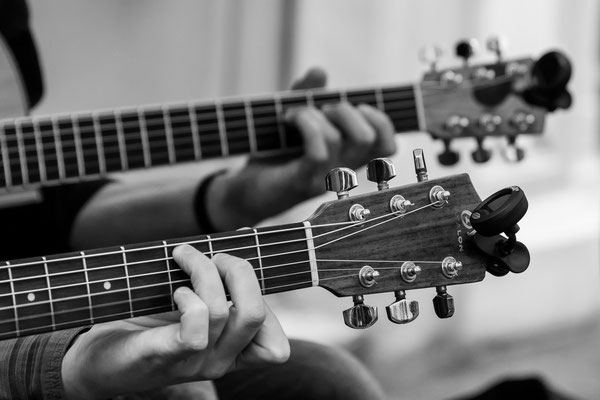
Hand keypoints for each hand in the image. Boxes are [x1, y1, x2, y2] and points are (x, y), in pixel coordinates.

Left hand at [61, 245, 289, 399]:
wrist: (95, 360)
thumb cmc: (147, 324)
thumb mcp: (193, 303)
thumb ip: (221, 280)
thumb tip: (246, 234)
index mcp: (231, 353)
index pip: (276, 347)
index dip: (265, 303)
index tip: (237, 270)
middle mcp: (220, 362)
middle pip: (256, 313)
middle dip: (239, 270)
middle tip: (214, 256)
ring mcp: (194, 362)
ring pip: (225, 311)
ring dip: (204, 270)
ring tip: (182, 258)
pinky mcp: (165, 354)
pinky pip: (197, 327)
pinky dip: (190, 298)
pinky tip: (175, 291)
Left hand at [206, 68, 396, 229]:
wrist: (244, 190)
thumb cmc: (272, 155)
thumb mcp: (293, 119)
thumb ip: (307, 94)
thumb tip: (319, 71)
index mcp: (349, 158)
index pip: (388, 146)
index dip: (381, 122)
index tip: (356, 105)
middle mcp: (342, 170)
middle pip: (370, 139)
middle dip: (347, 111)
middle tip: (322, 108)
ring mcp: (324, 179)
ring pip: (339, 139)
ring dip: (315, 114)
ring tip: (294, 113)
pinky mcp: (303, 182)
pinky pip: (318, 150)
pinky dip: (305, 125)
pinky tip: (288, 119)